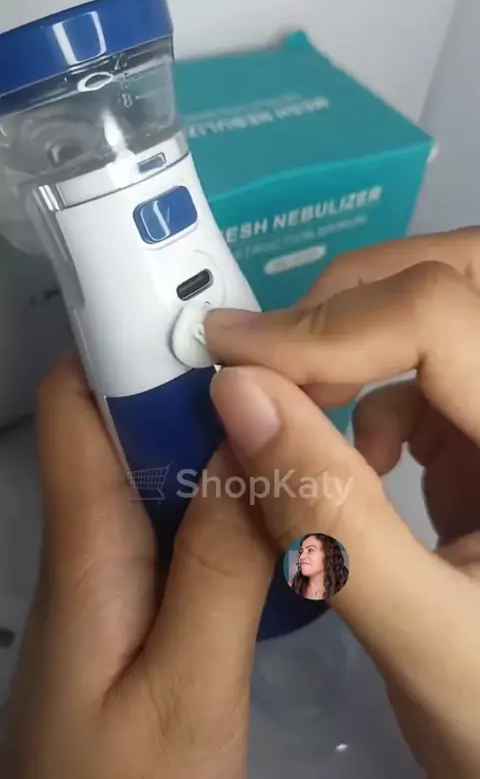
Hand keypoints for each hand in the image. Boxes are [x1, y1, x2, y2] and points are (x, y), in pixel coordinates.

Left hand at [1, 357, 274, 778]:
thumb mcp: (184, 689)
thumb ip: (218, 570)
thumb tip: (252, 445)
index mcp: (84, 547)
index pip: (75, 405)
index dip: (124, 340)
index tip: (203, 310)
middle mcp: (93, 545)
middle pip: (126, 428)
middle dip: (196, 386)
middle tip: (287, 369)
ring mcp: (117, 579)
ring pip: (162, 477)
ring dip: (222, 444)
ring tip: (298, 424)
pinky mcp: (143, 609)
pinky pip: (182, 528)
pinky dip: (228, 503)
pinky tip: (278, 509)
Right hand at [205, 227, 479, 778]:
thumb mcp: (424, 636)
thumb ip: (332, 518)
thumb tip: (238, 396)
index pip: (441, 316)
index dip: (328, 326)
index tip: (230, 360)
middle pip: (456, 279)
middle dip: (350, 300)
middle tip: (268, 356)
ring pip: (435, 313)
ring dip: (353, 344)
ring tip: (297, 407)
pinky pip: (425, 373)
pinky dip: (370, 394)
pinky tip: (362, 458)